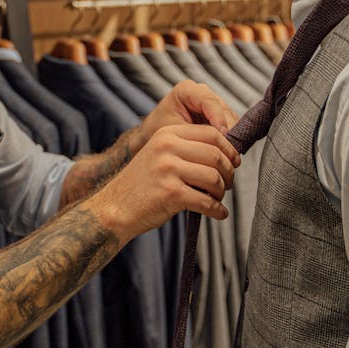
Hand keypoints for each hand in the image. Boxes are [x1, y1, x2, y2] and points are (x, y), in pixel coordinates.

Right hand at [86, 123, 239, 244]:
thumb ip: (187, 149)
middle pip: (216, 155)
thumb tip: (228, 154)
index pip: (211, 134)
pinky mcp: (170, 194)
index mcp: (167, 134)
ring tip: (217, 199)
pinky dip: (217, 210)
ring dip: (222, 192)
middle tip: (227, 184)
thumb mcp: (160, 155)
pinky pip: (207, 202)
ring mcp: (168, 170)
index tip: (234, 162)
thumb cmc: (143, 184)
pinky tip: (218, 213)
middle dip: (228, 173)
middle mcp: (167, 147)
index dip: (229, 149)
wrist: (115, 207)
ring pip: (214, 178)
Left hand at [139, 80, 238, 145]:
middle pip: (224, 111)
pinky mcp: (221, 118)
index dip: (218, 118)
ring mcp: (214, 105)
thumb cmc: (159, 133)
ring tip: (226, 156)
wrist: (155, 139)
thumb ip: (195, 133)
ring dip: (231, 139)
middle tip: (227, 152)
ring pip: (232, 121)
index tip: (221, 135)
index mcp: (188, 90)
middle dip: (227, 132)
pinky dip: (229, 142)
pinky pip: (233, 129)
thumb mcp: (174, 133)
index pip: (209, 100)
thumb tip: (221, 139)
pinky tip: (225, 155)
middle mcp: (204, 94)